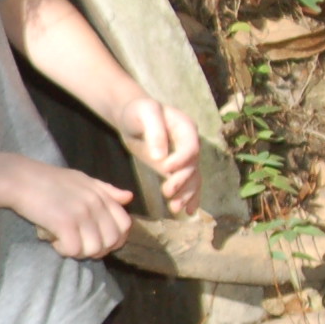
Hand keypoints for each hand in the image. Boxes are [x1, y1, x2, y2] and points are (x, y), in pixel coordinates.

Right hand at [0, 156, 133, 260]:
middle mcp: (95, 204)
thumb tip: (129, 197)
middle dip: (97, 249)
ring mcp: (81, 214)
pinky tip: (54, 242)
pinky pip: (75, 250)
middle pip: (111, 241)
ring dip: (79, 252)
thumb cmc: (48, 179)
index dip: (115, 238)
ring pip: (94, 249)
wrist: (20, 179)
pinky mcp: (64, 223)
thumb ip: (106, 190)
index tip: (97, 239)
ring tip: (65, 242)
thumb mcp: (81, 179)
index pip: (125, 224)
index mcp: (101, 194)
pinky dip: (64, 251)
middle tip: (78, 244)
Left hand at [120, 95, 202, 216]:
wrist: (132, 117)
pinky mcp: (176, 168)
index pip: (190, 147)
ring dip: (187, 194)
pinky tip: (187, 211)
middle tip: (167, 192)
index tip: (166, 169)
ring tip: (175, 208)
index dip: (182, 160)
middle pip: (192, 166)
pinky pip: (189, 183)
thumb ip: (155, 132)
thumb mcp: (145, 114)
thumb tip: (160, 157)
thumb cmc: (138, 112)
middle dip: (182, 181)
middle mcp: (190, 143)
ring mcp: (184, 157)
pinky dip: (190, 197)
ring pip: (192, 178)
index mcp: (185, 127)